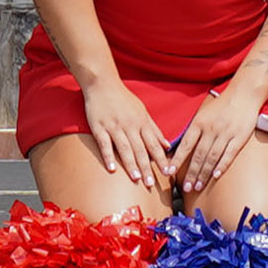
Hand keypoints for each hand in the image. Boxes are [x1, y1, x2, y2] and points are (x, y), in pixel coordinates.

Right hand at [76, 78, 171, 194]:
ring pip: (124, 148)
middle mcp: (130, 125)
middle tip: (151, 183)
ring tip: (136, 179)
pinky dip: (108, 156)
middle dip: (147, 167)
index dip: (161, 159)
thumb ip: (154, 130)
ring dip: (131, 164)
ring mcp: (114, 126)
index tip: (168, 173)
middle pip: (140, 149)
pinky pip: (104, 144)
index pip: (154, 144)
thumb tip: (167, 146)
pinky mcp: (99, 127)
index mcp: (141, 122)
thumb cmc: (124, 99)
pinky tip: (111, 169)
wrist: (103, 83)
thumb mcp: (142, 112)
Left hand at [170, 88, 264, 193]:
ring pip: (212, 157)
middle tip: (186, 187)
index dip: (177, 160)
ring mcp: (226, 133)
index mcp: (200, 122)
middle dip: (191, 173)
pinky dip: (222, 166)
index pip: (186, 145)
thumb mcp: (203, 114)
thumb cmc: (221, 106)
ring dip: (204, 173)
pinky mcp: (239, 137)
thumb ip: (194, 130)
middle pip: (198, 155)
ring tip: (198, 185)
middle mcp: (211, 128)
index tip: (169, 172)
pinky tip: (215, 176)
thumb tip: (181, 149)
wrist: (244, 94)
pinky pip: (229, 154)